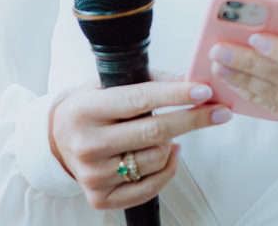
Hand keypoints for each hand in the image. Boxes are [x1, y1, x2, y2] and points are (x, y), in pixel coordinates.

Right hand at [48, 78, 230, 210]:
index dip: (175, 95)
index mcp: (86, 109)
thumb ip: (148, 79)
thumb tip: (189, 80)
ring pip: (157, 158)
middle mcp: (87, 143)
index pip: (139, 100)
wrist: (57, 140)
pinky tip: (170, 152)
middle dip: (193, 119)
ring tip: (171, 131)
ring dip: (174, 142)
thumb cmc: (90, 108)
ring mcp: (93, 174)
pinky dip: (168, 168)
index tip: (204, 91)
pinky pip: (150, 187)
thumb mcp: (108, 84)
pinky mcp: (100, 197)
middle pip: (154, 132)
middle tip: (219, 111)